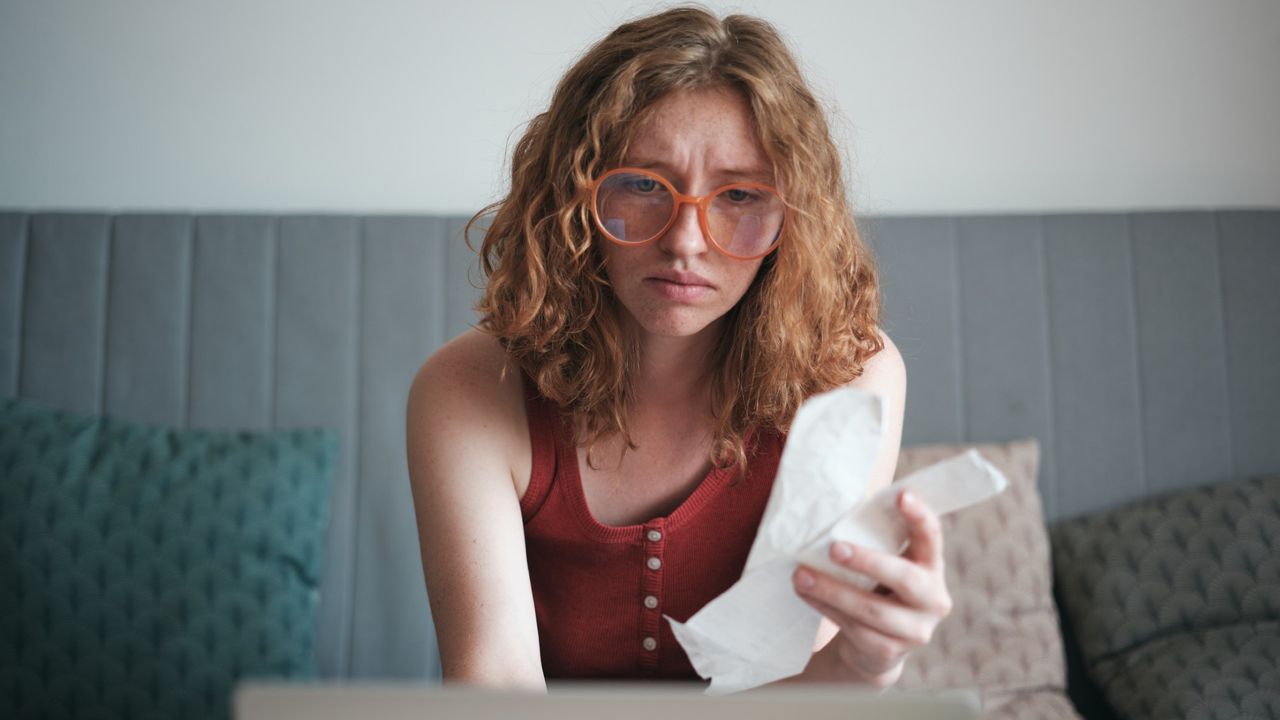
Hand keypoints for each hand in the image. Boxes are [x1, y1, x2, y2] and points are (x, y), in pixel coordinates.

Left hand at [791, 490, 951, 686]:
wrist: (876, 648)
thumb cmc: (877, 588)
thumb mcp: (884, 563)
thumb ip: (875, 540)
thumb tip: (833, 507)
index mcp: (932, 566)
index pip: (932, 536)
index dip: (919, 516)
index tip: (902, 495)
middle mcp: (934, 599)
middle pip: (904, 578)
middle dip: (867, 561)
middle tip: (834, 547)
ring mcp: (916, 630)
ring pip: (872, 609)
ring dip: (832, 590)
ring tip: (801, 575)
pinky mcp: (890, 652)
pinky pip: (854, 628)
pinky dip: (826, 608)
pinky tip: (806, 594)